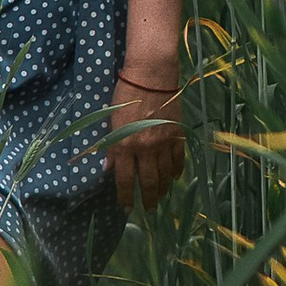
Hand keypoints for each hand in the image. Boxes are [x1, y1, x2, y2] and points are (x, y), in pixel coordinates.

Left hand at [108, 58, 184, 212]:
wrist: (152, 75)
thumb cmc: (126, 94)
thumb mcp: (112, 120)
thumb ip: (111, 146)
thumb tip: (107, 167)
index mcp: (125, 146)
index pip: (125, 179)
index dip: (125, 196)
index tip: (126, 207)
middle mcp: (145, 149)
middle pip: (149, 182)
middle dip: (148, 199)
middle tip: (147, 209)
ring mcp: (164, 143)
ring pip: (165, 174)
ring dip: (163, 189)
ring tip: (160, 198)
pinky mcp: (177, 135)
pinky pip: (178, 159)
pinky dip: (177, 171)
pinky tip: (174, 178)